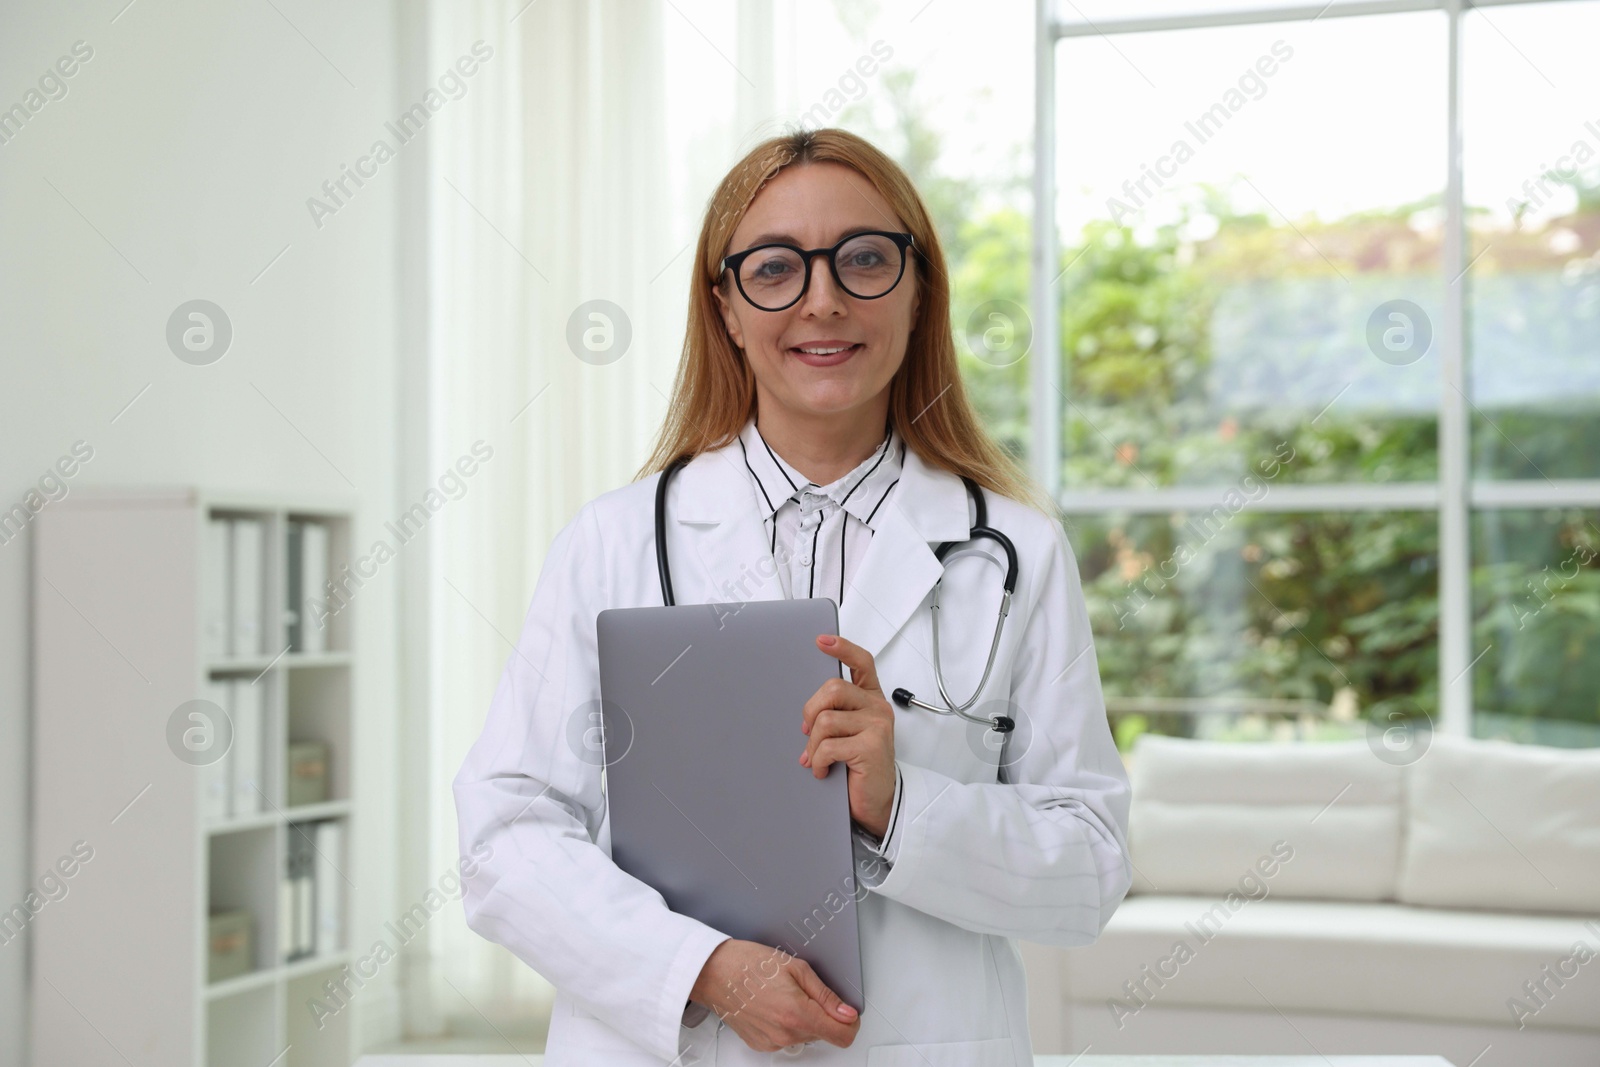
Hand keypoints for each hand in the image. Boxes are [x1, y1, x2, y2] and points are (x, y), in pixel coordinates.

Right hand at [690, 939, 859, 1051]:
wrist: (714, 972)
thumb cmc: (748, 963)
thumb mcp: (796, 968)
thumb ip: (826, 995)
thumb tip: (846, 1012)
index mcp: (798, 1014)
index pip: (842, 1036)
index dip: (850, 1023)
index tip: (847, 1013)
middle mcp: (785, 1034)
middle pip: (823, 1034)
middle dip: (821, 1014)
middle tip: (804, 991)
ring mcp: (772, 1042)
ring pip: (805, 1036)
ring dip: (803, 1019)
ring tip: (785, 994)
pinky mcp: (761, 1044)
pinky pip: (786, 1038)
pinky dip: (786, 1024)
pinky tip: (773, 1005)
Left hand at [801, 634, 895, 838]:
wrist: (877, 803)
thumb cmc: (859, 767)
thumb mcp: (848, 734)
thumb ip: (835, 715)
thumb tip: (808, 716)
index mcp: (871, 699)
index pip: (862, 662)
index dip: (842, 648)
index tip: (822, 640)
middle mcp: (878, 708)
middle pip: (833, 688)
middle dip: (811, 711)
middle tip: (808, 733)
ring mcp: (877, 726)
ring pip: (826, 720)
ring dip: (814, 744)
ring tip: (818, 759)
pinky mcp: (872, 747)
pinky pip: (828, 745)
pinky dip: (818, 761)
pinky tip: (823, 770)